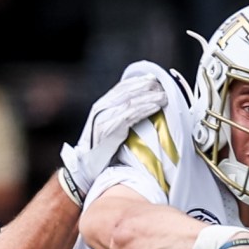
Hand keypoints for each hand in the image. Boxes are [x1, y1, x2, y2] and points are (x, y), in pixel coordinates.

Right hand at [59, 67, 174, 199]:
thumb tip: (138, 109)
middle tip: (164, 85)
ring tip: (164, 96)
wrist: (84, 169)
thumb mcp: (107, 129)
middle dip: (147, 87)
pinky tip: (156, 107)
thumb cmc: (99, 152)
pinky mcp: (109, 130)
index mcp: (100, 106)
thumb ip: (118, 117)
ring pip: (130, 102)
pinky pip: (130, 116)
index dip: (139, 82)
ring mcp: (104, 119)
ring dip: (149, 97)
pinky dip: (144, 110)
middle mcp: (101, 109)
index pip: (121, 87)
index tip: (154, 79)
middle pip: (127, 92)